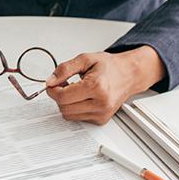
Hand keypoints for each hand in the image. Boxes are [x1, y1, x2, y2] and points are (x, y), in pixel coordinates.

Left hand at [45, 47, 164, 123]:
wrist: (128, 74)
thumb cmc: (109, 66)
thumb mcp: (85, 59)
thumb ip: (64, 69)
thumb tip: (50, 81)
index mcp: (96, 87)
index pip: (63, 97)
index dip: (52, 90)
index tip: (52, 83)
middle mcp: (101, 103)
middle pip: (64, 108)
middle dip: (58, 96)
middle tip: (63, 84)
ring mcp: (102, 113)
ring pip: (69, 115)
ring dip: (66, 103)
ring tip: (73, 90)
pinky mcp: (102, 120)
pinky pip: (78, 118)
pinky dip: (75, 108)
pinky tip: (81, 97)